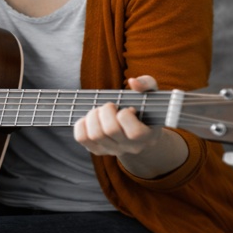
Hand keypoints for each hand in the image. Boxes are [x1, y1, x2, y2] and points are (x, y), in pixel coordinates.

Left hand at [74, 75, 188, 178]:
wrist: (137, 134)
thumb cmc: (144, 110)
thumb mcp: (151, 96)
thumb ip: (147, 84)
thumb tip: (133, 82)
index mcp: (146, 137)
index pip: (134, 132)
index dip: (126, 115)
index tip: (128, 108)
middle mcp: (129, 147)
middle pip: (110, 130)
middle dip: (106, 111)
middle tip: (110, 106)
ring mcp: (112, 150)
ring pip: (94, 135)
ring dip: (93, 116)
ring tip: (100, 111)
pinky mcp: (97, 150)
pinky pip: (81, 138)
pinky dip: (81, 124)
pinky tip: (91, 118)